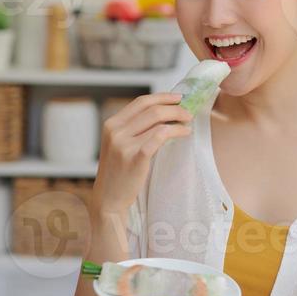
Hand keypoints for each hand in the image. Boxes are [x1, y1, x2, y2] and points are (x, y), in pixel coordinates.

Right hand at [91, 93, 192, 217]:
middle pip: (151, 109)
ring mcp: (124, 144)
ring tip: (187, 123)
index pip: (141, 102)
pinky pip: (161, 136)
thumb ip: (134, 128)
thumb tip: (163, 112)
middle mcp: (115, 131)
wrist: (109, 198)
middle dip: (174, 107)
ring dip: (178, 119)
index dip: (162, 97)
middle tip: (188, 112)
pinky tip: (184, 133)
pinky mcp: (135, 157)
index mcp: (111, 124)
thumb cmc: (119, 171)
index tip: (178, 97)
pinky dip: (176, 131)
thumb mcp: (119, 144)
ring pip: (158, 120)